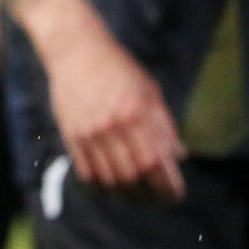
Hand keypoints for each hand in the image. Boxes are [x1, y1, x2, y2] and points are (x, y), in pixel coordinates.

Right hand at [40, 24, 185, 202]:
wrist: (74, 50)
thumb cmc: (117, 67)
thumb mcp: (149, 90)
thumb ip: (163, 125)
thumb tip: (178, 156)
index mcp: (136, 112)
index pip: (155, 162)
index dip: (167, 185)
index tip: (175, 193)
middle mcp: (112, 125)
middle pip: (133, 176)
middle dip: (150, 194)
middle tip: (158, 198)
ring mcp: (89, 131)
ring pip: (110, 179)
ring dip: (127, 193)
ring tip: (137, 194)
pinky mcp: (70, 134)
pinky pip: (86, 172)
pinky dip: (101, 185)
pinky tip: (112, 185)